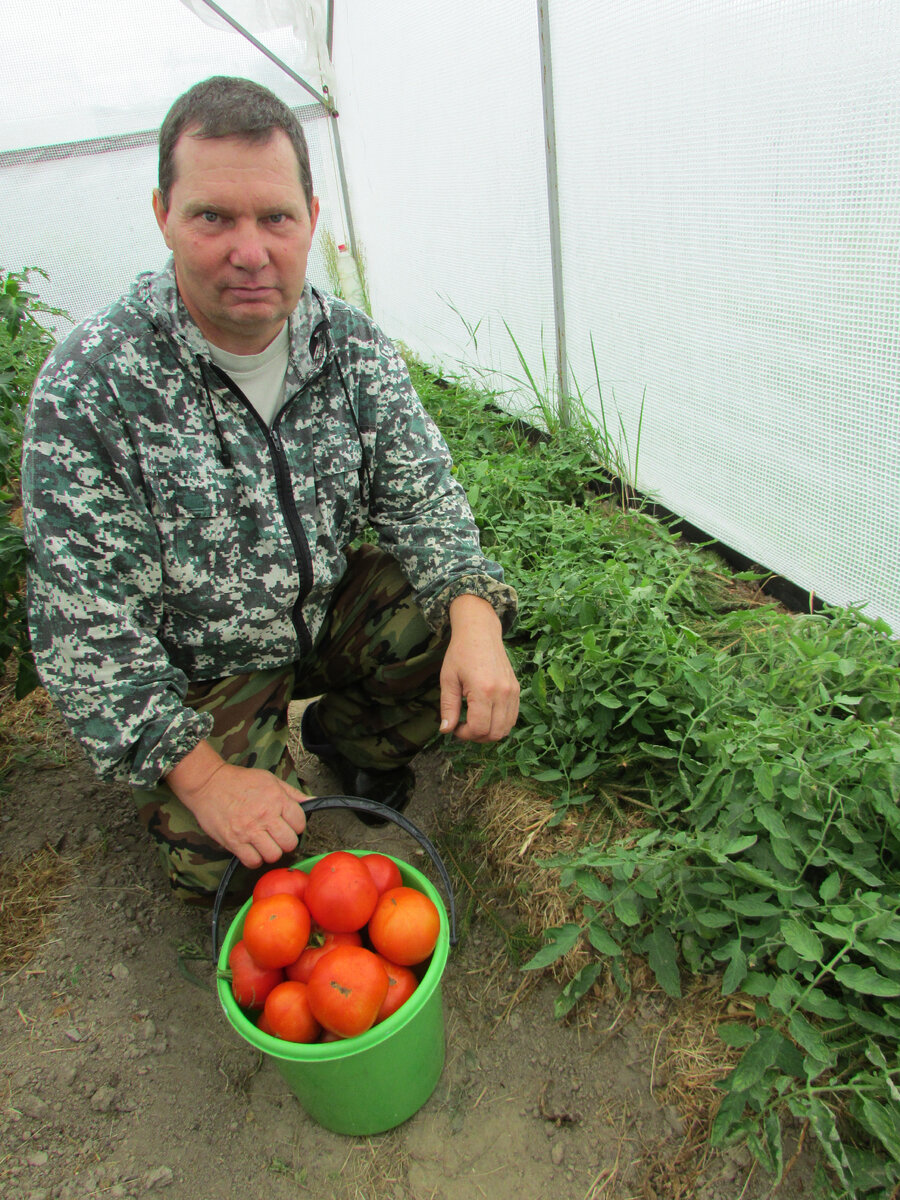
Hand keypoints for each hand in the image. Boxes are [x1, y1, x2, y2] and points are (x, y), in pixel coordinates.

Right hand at [165, 740, 307, 868]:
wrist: (208, 783)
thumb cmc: (239, 780)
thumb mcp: (270, 780)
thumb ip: (292, 793)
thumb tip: (313, 801)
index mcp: (277, 799)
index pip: (300, 823)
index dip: (296, 826)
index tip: (288, 825)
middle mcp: (265, 816)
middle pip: (289, 843)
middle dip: (286, 842)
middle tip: (278, 837)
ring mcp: (249, 830)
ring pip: (273, 855)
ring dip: (271, 852)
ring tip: (265, 843)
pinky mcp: (234, 841)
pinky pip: (253, 861)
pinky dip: (254, 859)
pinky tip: (252, 850)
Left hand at [439, 594, 519, 741]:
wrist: (480, 632)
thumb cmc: (460, 653)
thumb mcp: (448, 679)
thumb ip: (448, 707)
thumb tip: (446, 730)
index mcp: (483, 690)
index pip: (478, 728)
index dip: (464, 734)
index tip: (454, 727)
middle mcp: (502, 693)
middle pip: (494, 733)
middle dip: (476, 736)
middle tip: (463, 727)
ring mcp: (512, 692)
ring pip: (506, 729)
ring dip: (489, 732)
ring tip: (474, 722)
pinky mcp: (516, 690)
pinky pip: (513, 718)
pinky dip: (500, 723)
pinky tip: (486, 715)